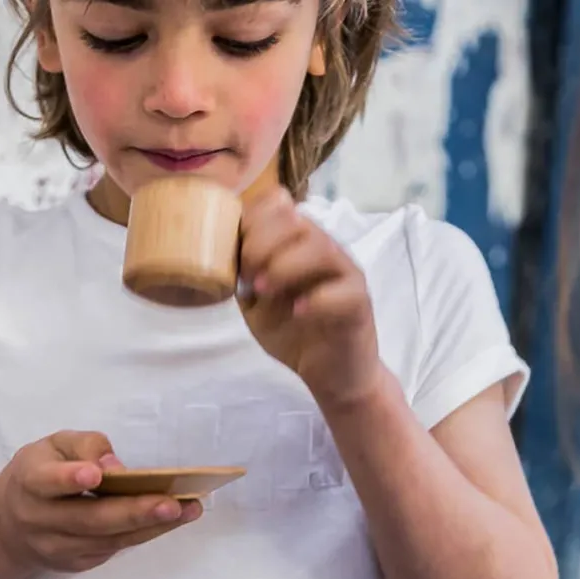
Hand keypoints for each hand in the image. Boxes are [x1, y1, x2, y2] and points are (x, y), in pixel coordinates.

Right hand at [0, 431, 201, 573]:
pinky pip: (114, 548)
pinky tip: (173, 520)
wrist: (7, 527)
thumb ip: (83, 447)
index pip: (46, 481)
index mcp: (30, 482)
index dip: (69, 479)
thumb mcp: (52, 446)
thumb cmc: (40, 473)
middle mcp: (41, 520)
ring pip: (109, 539)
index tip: (94, 475)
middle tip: (172, 503)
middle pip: (89, 519)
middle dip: (133, 512)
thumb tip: (115, 466)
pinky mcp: (76, 563)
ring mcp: (58, 548)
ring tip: (189, 509)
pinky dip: (145, 534)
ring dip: (152, 526)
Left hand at [239, 187, 383, 409]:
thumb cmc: (293, 332)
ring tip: (264, 291)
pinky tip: (297, 311)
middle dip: (263, 244)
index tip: (234, 253)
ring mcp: (345, 274)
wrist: (329, 372)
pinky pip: (344, 290)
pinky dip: (317, 299)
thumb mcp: (255, 303)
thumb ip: (242, 277)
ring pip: (321, 248)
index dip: (251, 221)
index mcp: (297, 242)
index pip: (278, 204)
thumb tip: (220, 256)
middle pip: (297, 220)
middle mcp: (324, 248)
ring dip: (285, 267)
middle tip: (249, 278)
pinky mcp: (359, 303)